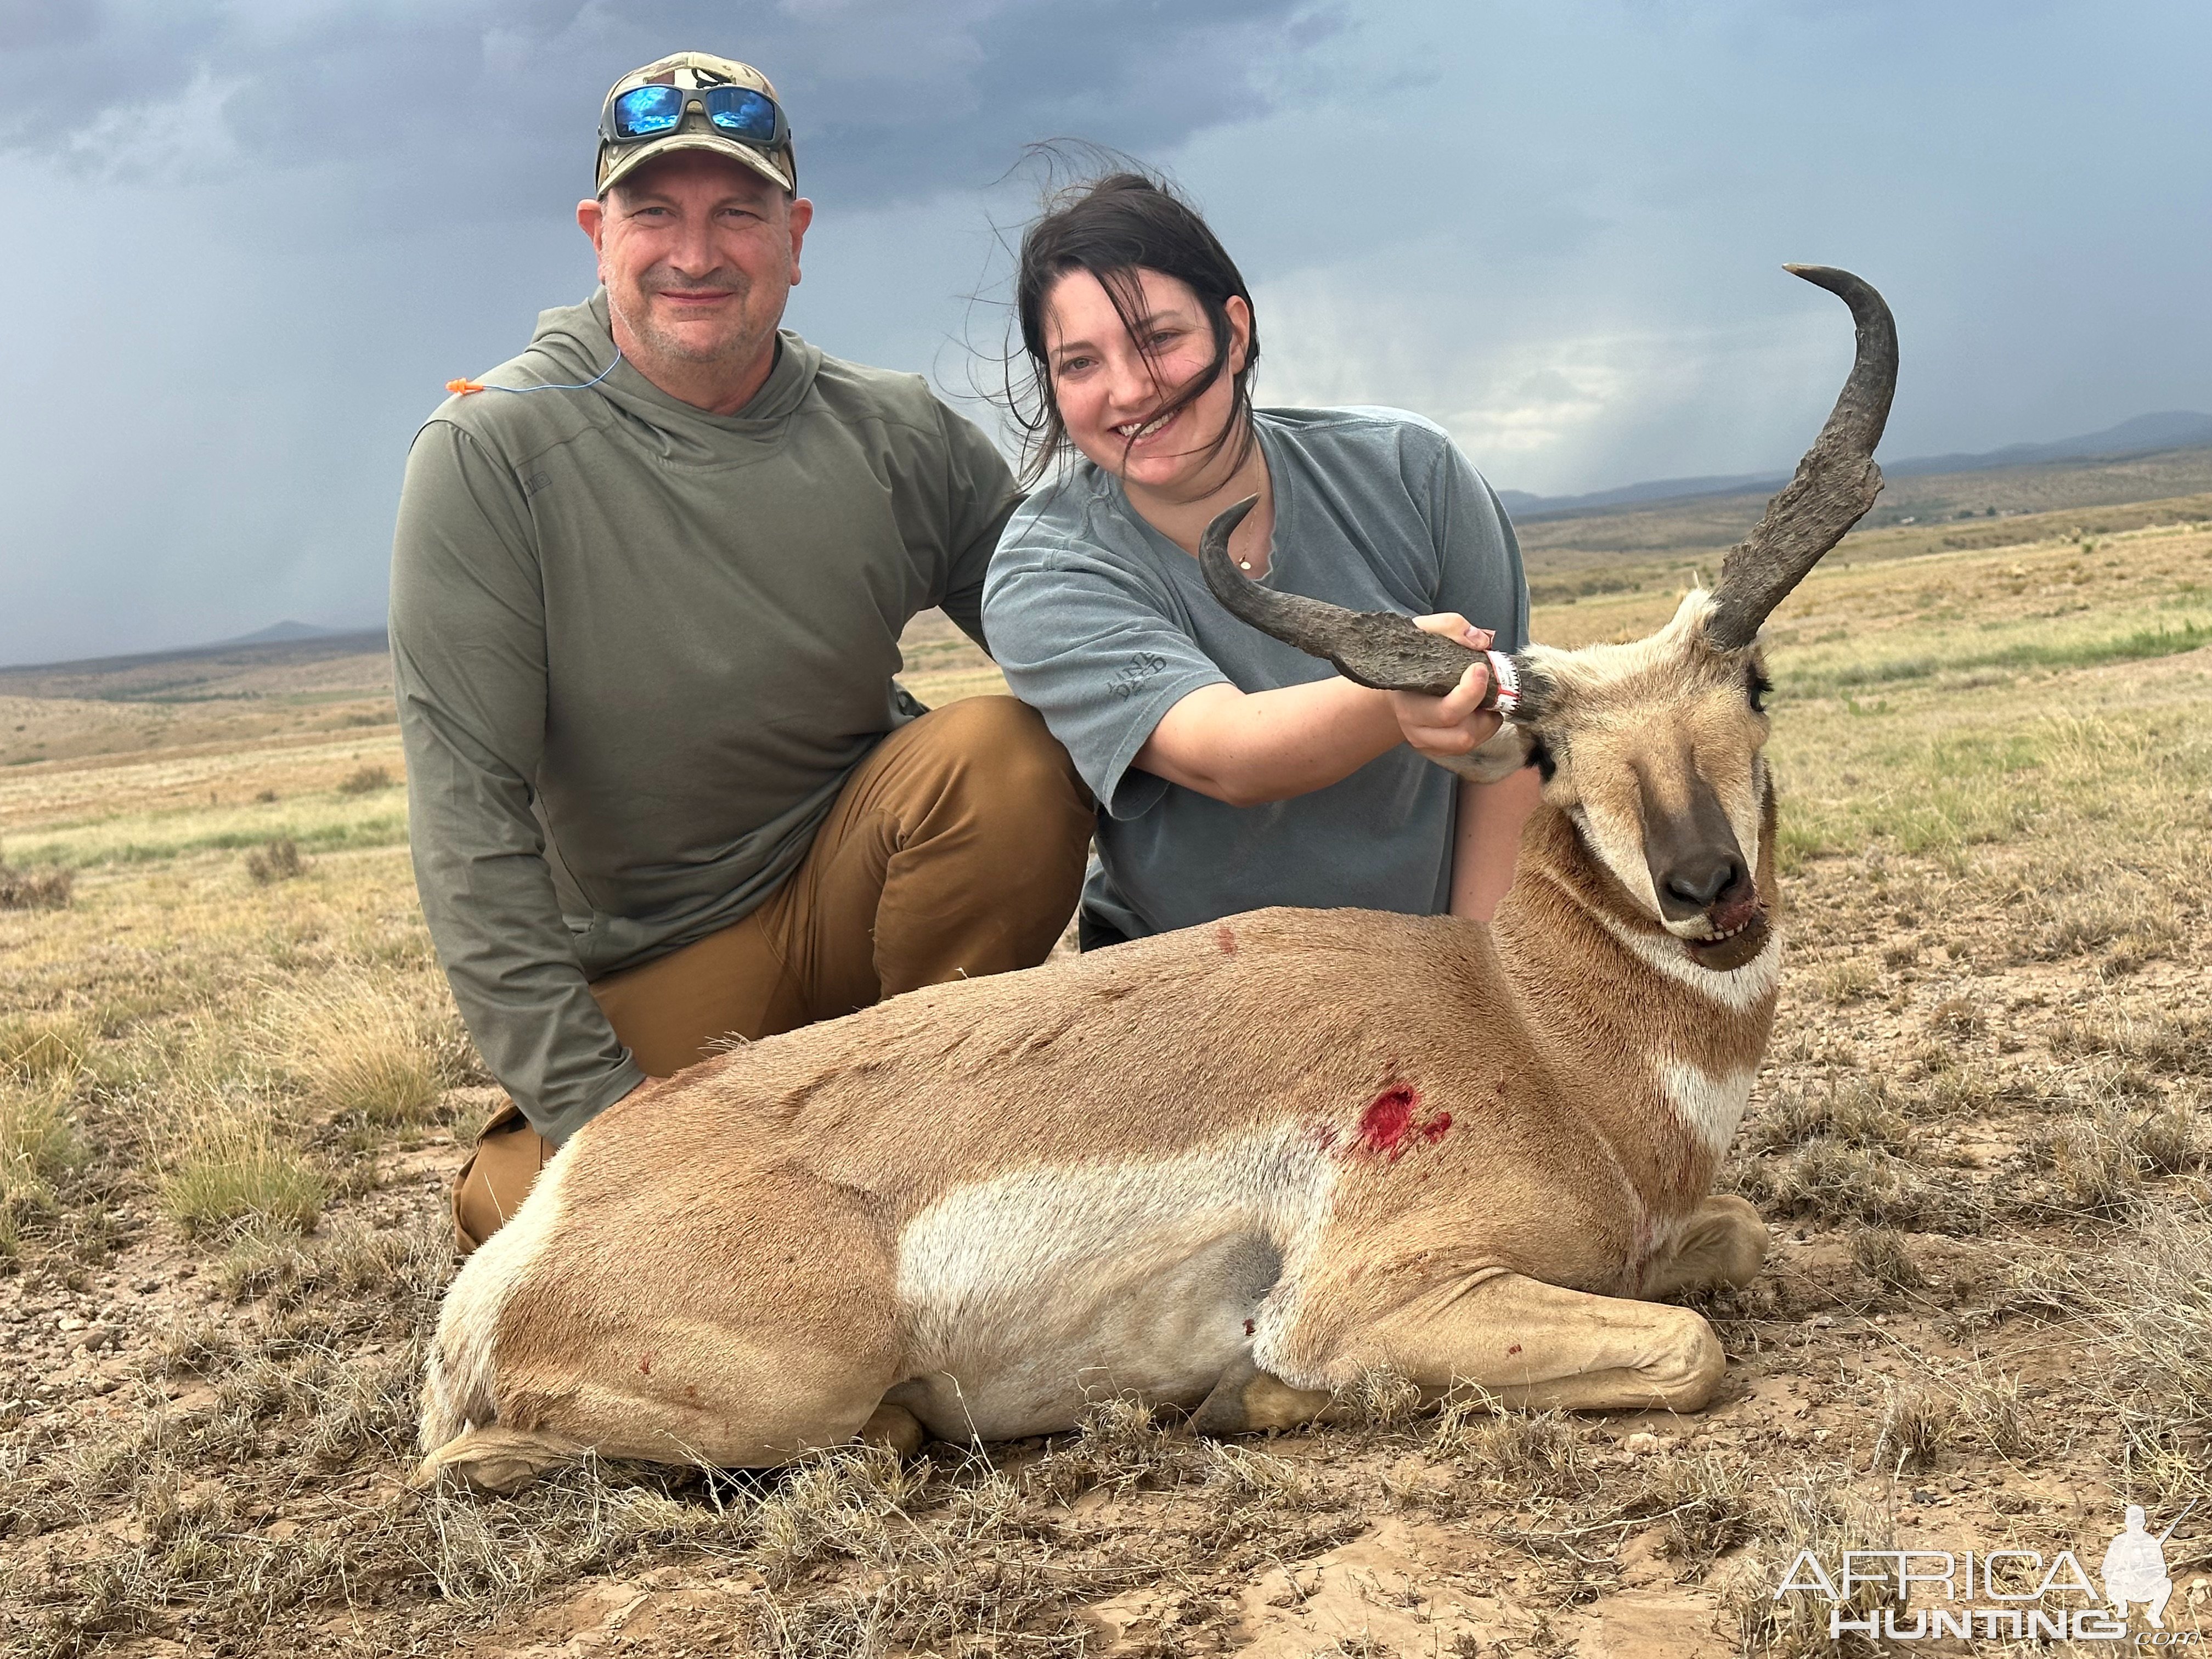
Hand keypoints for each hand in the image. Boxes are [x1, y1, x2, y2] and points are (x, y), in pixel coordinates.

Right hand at [1386, 613, 1501, 759]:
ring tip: (1486, 698)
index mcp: (1408, 702)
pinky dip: (1481, 729)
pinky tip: (1478, 709)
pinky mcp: (1436, 749)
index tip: (1481, 668)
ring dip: (1486, 722)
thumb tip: (1481, 641)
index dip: (1472, 693)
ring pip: (1468, 742)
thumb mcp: (1423, 630)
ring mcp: (1426, 742)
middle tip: (1492, 687)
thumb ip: (1450, 626)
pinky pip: (1468, 747)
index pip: (1448, 711)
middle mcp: (1415, 728)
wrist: (1393, 683)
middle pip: (1462, 734)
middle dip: (1485, 711)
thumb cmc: (1409, 655)